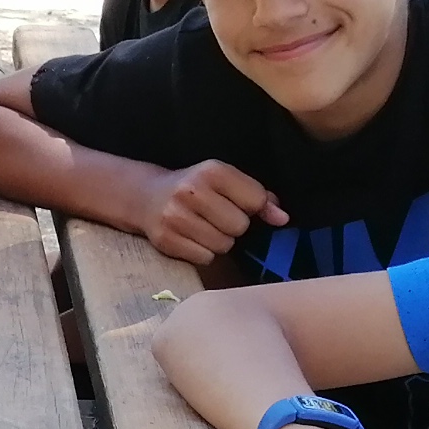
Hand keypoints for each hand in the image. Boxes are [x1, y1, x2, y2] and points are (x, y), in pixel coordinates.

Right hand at [138, 160, 284, 262]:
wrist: (146, 197)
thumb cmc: (195, 189)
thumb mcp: (225, 181)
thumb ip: (257, 196)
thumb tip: (282, 218)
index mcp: (212, 171)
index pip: (255, 200)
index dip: (252, 207)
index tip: (238, 204)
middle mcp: (192, 191)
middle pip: (239, 226)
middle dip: (234, 227)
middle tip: (217, 218)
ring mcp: (176, 216)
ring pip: (223, 245)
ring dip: (219, 241)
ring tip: (204, 228)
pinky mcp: (166, 239)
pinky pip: (205, 258)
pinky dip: (203, 253)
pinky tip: (192, 239)